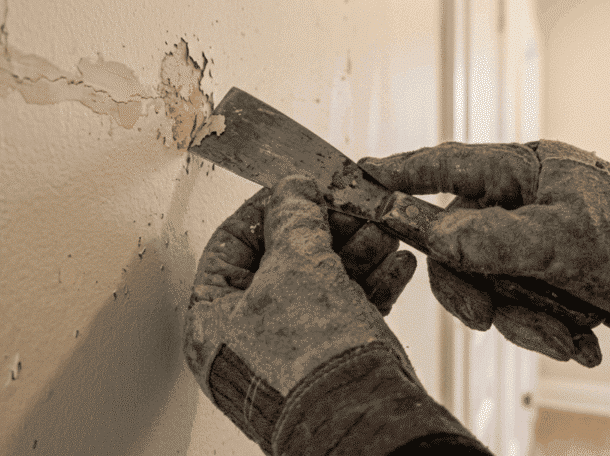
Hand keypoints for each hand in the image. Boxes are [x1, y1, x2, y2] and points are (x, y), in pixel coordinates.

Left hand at [184, 176, 438, 453]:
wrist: (365, 423)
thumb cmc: (313, 358)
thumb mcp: (298, 265)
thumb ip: (293, 218)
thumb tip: (292, 190)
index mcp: (212, 320)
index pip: (229, 245)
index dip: (266, 208)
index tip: (298, 187)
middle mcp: (243, 340)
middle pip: (280, 263)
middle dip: (325, 230)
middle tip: (352, 207)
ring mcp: (286, 355)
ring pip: (318, 285)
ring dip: (355, 253)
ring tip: (384, 231)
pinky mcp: (326, 366)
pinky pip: (343, 313)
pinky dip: (370, 286)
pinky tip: (396, 265)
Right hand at [361, 140, 609, 364]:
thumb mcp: (564, 237)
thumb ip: (493, 238)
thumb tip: (437, 237)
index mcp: (525, 171)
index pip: (450, 165)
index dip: (403, 171)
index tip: (362, 174)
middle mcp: (522, 204)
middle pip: (457, 242)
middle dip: (473, 287)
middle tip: (485, 316)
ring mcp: (532, 244)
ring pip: (485, 284)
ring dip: (520, 318)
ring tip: (563, 332)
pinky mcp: (546, 280)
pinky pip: (514, 307)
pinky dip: (542, 328)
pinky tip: (579, 336)